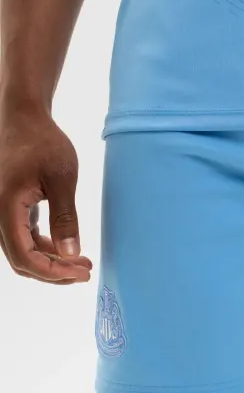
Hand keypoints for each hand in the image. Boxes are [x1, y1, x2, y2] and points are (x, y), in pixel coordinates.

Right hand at [0, 107, 91, 282]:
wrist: (25, 119)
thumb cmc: (43, 143)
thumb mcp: (62, 179)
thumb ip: (65, 218)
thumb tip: (71, 254)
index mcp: (5, 208)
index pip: (24, 256)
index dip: (53, 272)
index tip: (81, 272)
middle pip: (21, 260)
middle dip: (54, 272)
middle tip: (85, 271)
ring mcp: (3, 213)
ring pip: (23, 251)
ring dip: (51, 262)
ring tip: (82, 263)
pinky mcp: (12, 209)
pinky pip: (25, 238)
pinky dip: (45, 248)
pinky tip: (67, 249)